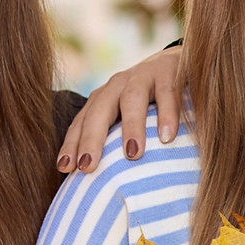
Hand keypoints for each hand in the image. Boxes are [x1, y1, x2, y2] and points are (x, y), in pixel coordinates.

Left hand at [57, 45, 189, 172]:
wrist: (179, 60)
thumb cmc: (151, 101)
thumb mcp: (128, 116)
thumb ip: (115, 140)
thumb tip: (102, 184)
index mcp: (103, 98)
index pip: (82, 122)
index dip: (72, 143)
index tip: (65, 168)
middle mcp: (118, 85)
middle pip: (100, 111)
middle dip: (92, 139)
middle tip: (88, 167)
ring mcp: (143, 76)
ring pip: (131, 99)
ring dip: (131, 127)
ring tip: (133, 154)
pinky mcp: (169, 71)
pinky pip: (167, 93)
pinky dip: (167, 114)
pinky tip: (167, 137)